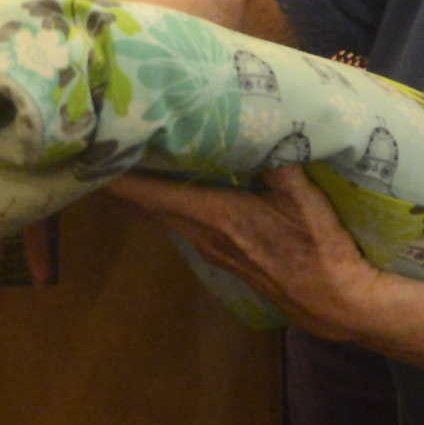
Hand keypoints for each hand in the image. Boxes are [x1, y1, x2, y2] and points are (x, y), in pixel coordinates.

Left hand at [103, 166, 386, 339]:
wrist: (333, 301)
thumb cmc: (318, 249)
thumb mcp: (302, 198)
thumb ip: (277, 161)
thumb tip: (261, 123)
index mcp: (214, 215)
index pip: (150, 195)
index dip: (117, 177)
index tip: (89, 155)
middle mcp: (201, 234)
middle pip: (146, 205)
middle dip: (119, 179)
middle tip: (98, 146)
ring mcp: (209, 248)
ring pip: (161, 216)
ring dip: (139, 192)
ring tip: (121, 160)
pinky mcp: (221, 255)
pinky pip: (179, 223)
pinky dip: (162, 204)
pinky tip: (163, 188)